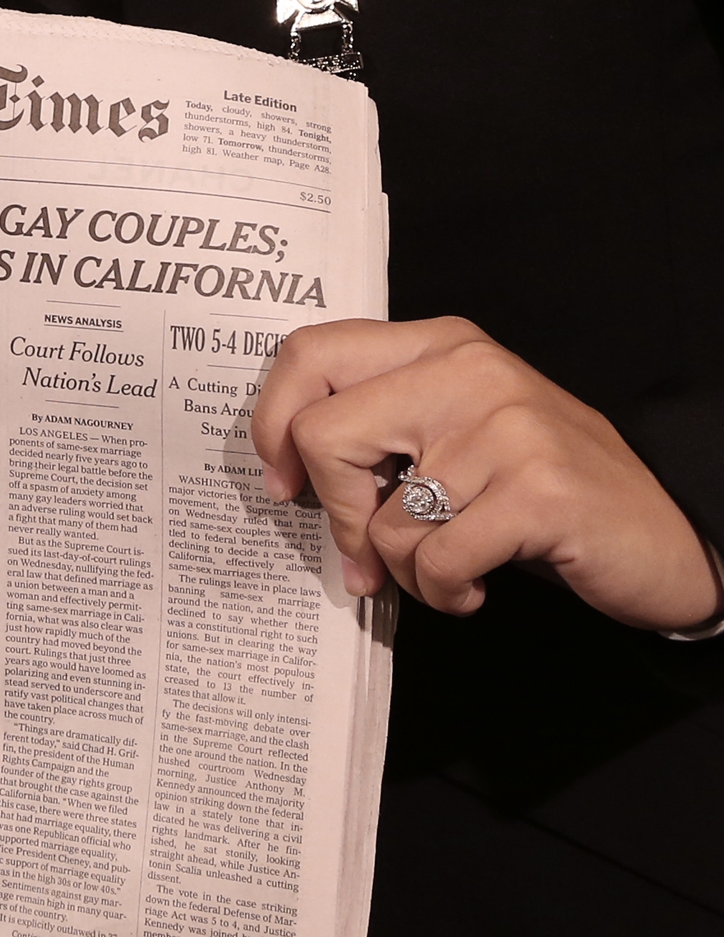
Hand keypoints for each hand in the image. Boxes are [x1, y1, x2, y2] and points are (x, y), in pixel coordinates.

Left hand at [251, 316, 723, 631]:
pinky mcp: (537, 490)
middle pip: (323, 433)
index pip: (311, 352)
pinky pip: (436, 559)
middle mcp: (469, 369)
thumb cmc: (542, 489)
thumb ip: (384, 427)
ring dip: (404, 571)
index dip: (272, 422)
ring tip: (445, 572)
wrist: (666, 534)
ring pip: (382, 518)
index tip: (283, 482)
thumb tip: (287, 469)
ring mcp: (506, 426)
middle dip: (331, 514)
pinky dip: (444, 593)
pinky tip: (475, 590)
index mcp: (440, 343)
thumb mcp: (459, 433)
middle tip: (360, 558)